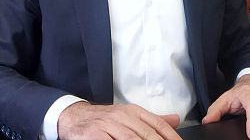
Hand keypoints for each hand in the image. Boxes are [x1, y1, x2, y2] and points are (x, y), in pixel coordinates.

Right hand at [58, 101, 181, 139]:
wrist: (73, 117)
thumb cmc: (103, 120)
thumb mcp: (128, 116)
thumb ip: (151, 120)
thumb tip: (176, 120)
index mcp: (133, 111)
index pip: (157, 125)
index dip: (171, 137)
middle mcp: (122, 116)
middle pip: (147, 135)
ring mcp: (108, 125)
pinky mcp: (94, 134)